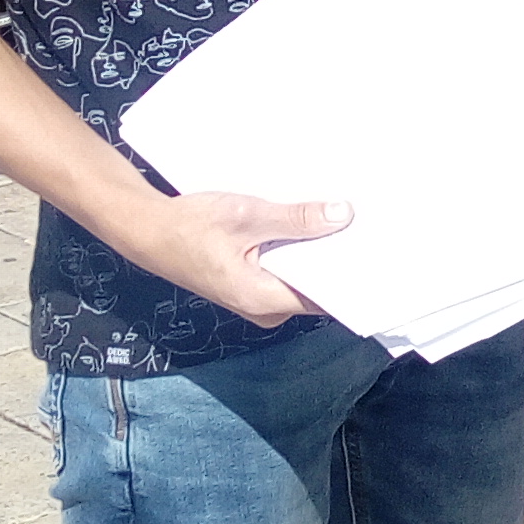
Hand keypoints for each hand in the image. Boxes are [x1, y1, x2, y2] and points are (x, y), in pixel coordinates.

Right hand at [120, 190, 346, 327]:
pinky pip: (286, 272)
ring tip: (342, 219)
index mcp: (263, 299)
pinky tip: (310, 224)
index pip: (324, 296)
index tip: (377, 251)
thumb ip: (295, 218)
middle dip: (338, 257)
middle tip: (365, 225)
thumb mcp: (247, 215)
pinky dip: (298, 251)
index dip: (351, 274)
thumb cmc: (189, 226)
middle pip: (316, 287)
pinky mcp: (251, 285)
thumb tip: (342, 215)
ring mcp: (257, 299)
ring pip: (301, 278)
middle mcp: (264, 308)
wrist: (147, 230)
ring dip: (317, 251)